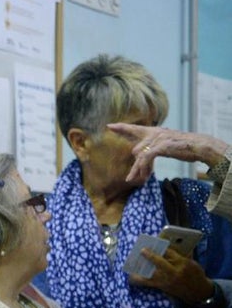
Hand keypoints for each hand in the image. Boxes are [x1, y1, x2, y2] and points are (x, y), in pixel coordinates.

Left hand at [108, 123, 230, 182]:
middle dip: (135, 166)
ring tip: (138, 181)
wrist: (198, 146)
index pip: (135, 129)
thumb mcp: (164, 145)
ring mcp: (158, 139)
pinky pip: (146, 158)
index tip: (109, 126)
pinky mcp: (161, 146)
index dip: (122, 128)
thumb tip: (138, 152)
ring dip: (139, 170)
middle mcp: (155, 133)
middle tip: (132, 178)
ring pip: (140, 157)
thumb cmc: (182, 147)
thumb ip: (151, 147)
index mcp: (154, 131)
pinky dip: (144, 168)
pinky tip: (145, 176)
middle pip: (135, 148)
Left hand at [131, 249, 213, 304]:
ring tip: (134, 261)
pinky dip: (138, 279)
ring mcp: (167, 281)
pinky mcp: (162, 287)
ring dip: (141, 267)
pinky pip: (147, 283)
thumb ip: (181, 255)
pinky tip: (131, 276)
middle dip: (151, 256)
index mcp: (184, 264)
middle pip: (160, 262)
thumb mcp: (192, 263)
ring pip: (152, 273)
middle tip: (142, 250)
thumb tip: (168, 246)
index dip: (161, 247)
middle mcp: (175, 272)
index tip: (155, 242)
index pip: (170, 253)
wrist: (198, 292)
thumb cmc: (195, 274)